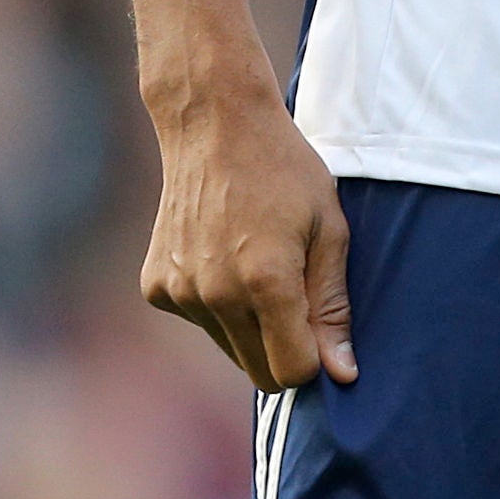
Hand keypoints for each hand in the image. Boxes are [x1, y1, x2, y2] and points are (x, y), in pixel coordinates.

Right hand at [140, 82, 358, 390]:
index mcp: (266, 282)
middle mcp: (216, 295)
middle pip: (259, 373)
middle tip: (293, 294)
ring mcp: (180, 292)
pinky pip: (199, 321)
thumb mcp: (329, 229)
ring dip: (249, 325)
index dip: (313, 357)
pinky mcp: (156, 288)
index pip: (292, 374)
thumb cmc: (284, 171)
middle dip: (283, 349)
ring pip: (229, 348)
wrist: (214, 124)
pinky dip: (215, 304)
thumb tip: (343, 375)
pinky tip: (222, 255)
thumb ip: (333, 306)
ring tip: (255, 262)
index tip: (317, 322)